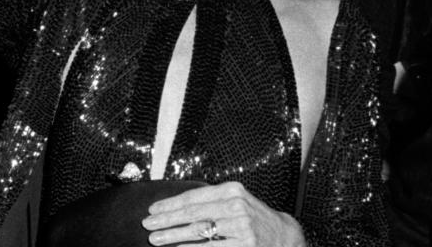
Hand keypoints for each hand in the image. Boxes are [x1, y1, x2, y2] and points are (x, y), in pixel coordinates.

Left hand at [141, 182, 306, 245]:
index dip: (170, 204)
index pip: (193, 197)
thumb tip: (175, 206)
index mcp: (231, 190)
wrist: (283, 236)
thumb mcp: (235, 200)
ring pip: (199, 232)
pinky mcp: (244, 246)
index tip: (152, 210)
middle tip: (147, 225)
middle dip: (167, 220)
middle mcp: (236, 206)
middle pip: (193, 214)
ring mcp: (241, 227)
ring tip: (156, 239)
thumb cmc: (252, 217)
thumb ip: (210, 200)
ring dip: (173, 236)